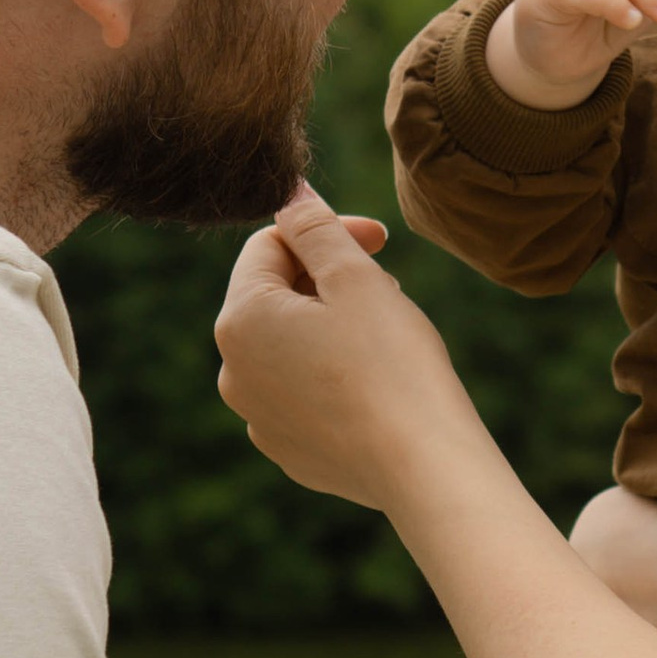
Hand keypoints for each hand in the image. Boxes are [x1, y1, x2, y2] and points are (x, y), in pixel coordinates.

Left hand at [216, 188, 481, 510]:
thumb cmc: (393, 364)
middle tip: (389, 285)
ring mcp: (258, 419)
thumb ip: (315, 227)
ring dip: (331, 326)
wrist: (423, 466)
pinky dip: (333, 377)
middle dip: (328, 279)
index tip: (380, 239)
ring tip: (386, 336)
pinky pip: (304, 395)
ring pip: (290, 348)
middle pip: (275, 297)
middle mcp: (233, 373)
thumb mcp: (355, 277)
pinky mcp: (289, 452)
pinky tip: (377, 384)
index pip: (270, 245)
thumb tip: (289, 192)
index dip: (326, 229)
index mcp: (240, 321)